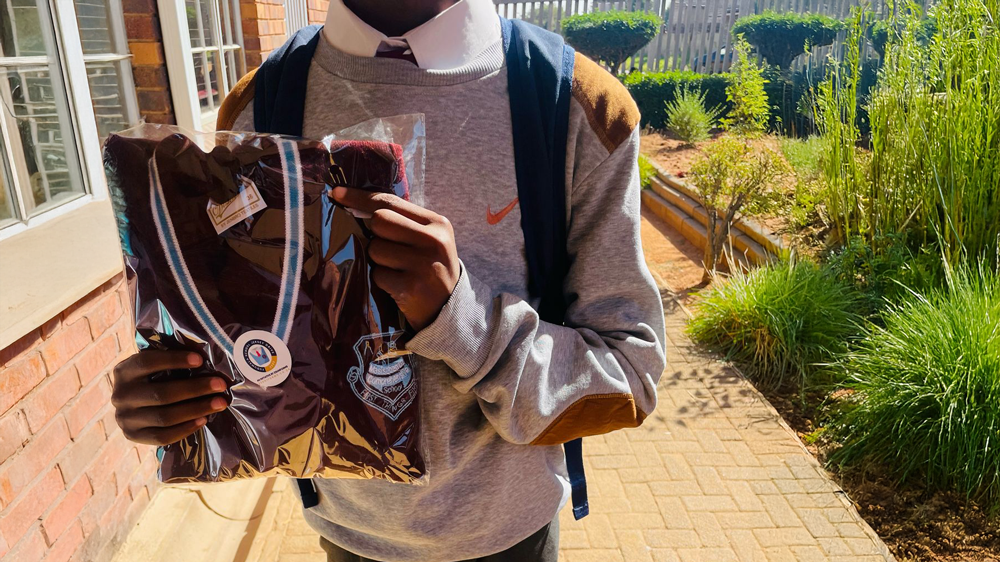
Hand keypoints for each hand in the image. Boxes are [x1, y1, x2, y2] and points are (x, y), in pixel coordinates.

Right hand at [111, 350, 228, 445]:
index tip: (200, 360)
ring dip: (197, 409)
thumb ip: (170, 361)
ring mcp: (124, 418)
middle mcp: (120, 395)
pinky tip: (203, 420)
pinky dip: (185, 429)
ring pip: (164, 417)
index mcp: (124, 371)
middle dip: (195, 389)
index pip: (147, 362)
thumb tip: (206, 355)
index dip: (174, 360)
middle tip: (221, 385)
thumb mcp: (153, 366)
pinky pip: (162, 437)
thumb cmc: (152, 378)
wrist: (133, 406)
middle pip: (161, 394)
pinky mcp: (132, 436)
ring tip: (220, 403)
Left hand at [331, 186, 460, 330]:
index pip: (391, 202)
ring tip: (397, 270)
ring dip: (378, 261)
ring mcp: (423, 264)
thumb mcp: (429, 240)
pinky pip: (378, 274)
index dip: (360, 197)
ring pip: (375, 249)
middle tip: (387, 249)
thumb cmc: (432, 268)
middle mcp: (433, 240)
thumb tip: (356, 205)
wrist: (450, 310)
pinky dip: (382, 281)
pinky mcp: (411, 287)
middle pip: (380, 221)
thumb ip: (403, 222)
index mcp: (438, 223)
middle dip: (374, 234)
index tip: (338, 194)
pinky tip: (398, 286)